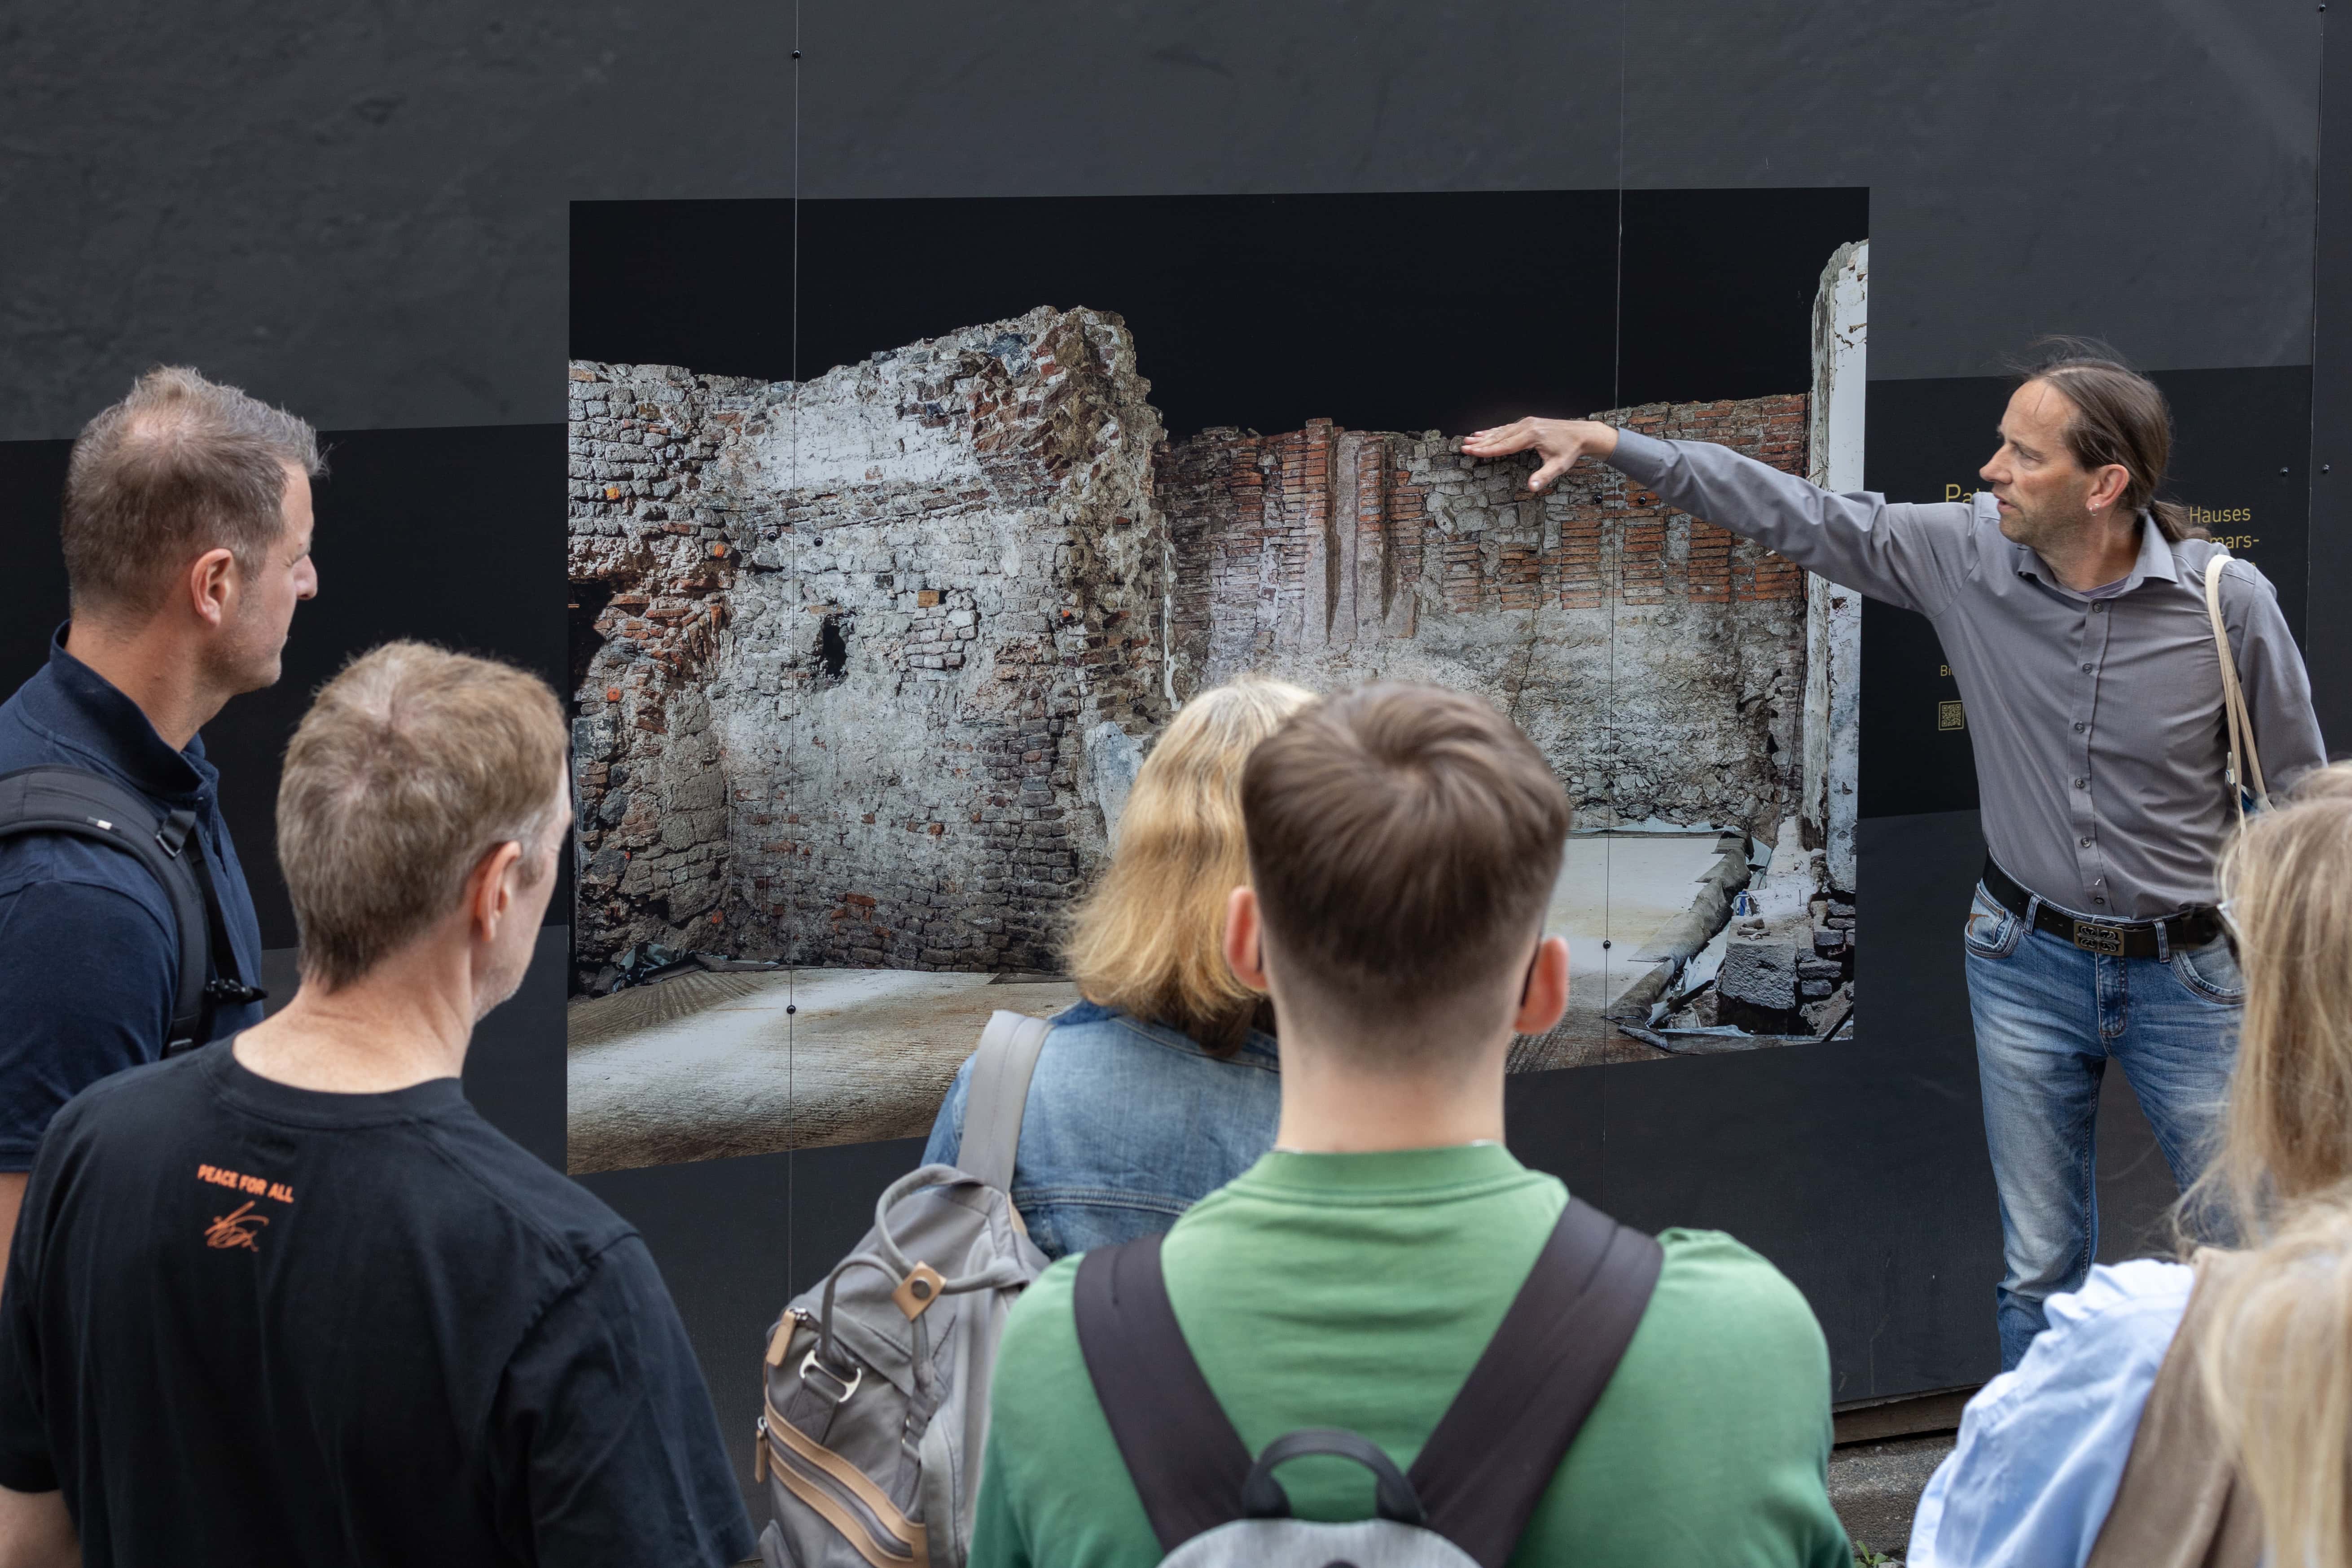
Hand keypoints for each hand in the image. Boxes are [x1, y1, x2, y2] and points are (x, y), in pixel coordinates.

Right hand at [1461, 418, 1617, 491]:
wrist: (1583, 434)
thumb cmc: (1570, 450)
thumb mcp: (1558, 465)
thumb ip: (1544, 477)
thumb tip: (1532, 488)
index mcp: (1531, 435)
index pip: (1503, 445)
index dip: (1486, 450)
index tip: (1471, 452)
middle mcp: (1527, 426)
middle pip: (1499, 436)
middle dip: (1480, 442)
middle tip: (1464, 446)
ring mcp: (1527, 423)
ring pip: (1501, 431)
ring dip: (1485, 435)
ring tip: (1470, 439)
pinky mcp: (1529, 423)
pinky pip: (1508, 428)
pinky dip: (1495, 431)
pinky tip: (1487, 433)